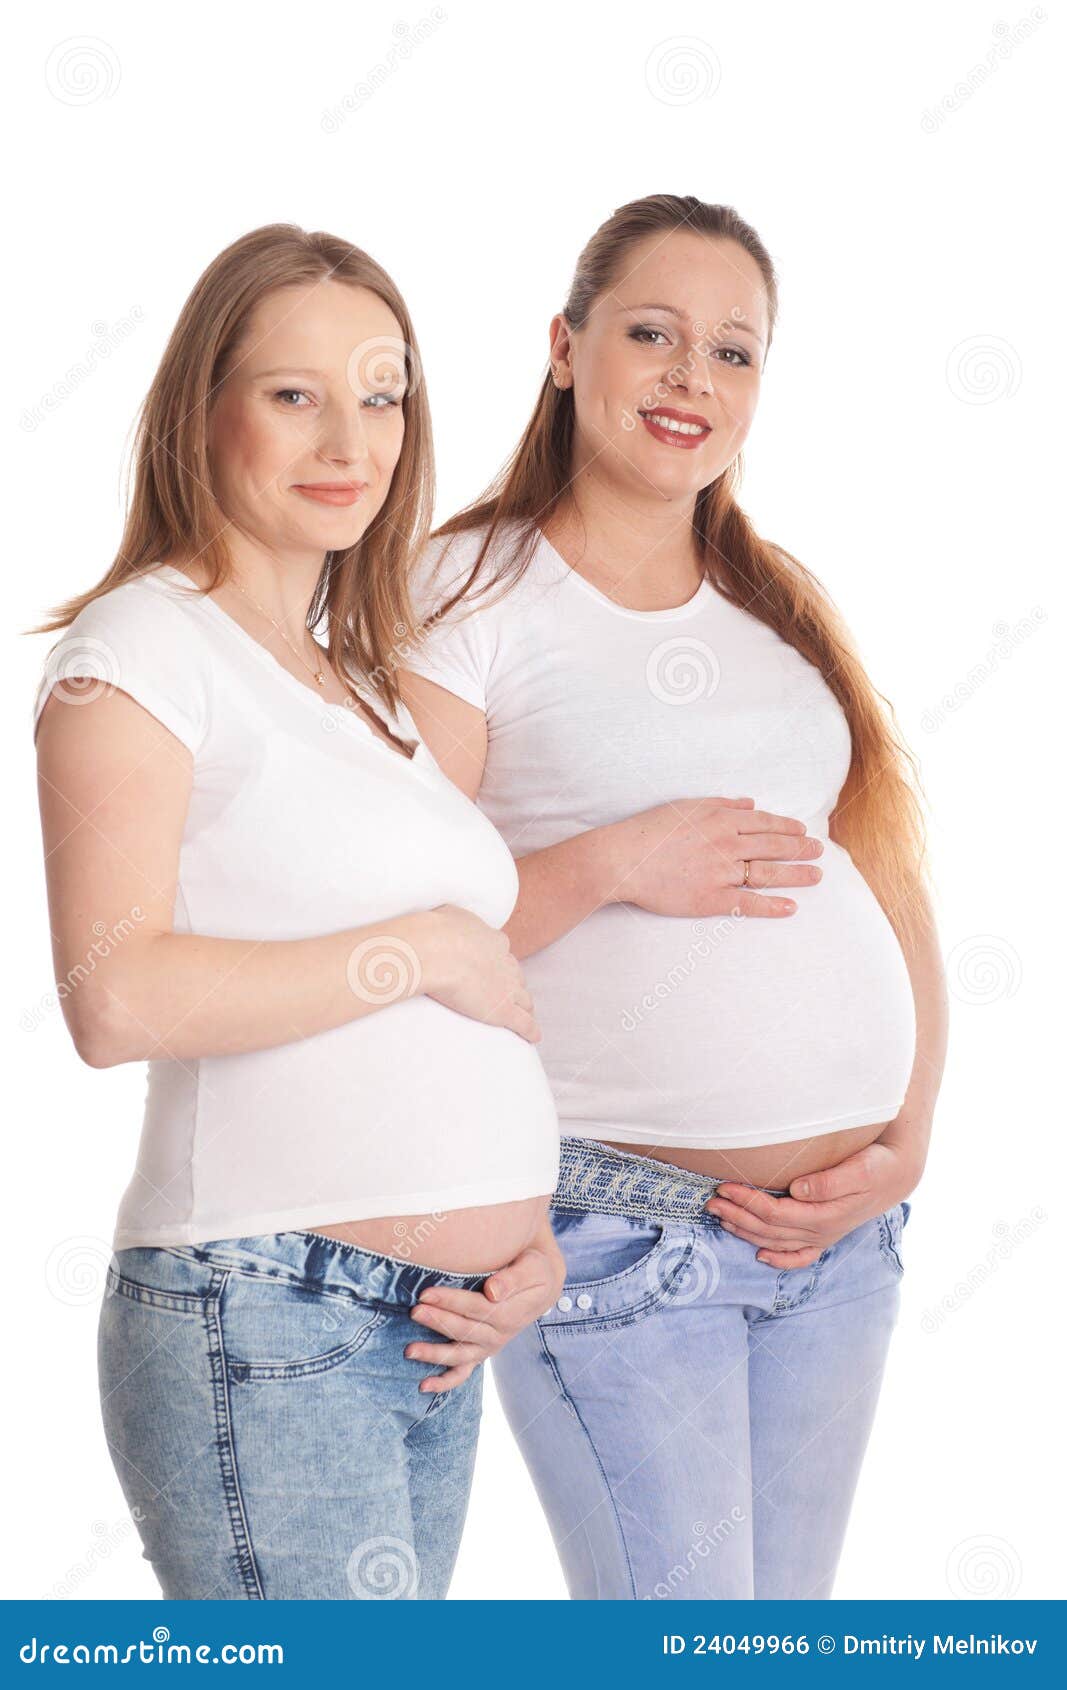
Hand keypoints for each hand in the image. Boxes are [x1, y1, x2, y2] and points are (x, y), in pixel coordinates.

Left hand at [404, 1233, 566, 1391]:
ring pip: (460, 1355)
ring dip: (434, 1354)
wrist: (541, 1285)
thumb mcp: (532, 1268)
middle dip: (438, 1322)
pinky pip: (463, 1373)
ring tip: (409, 1350)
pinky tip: (424, 1386)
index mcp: (510, 1314)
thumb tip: (492, 1291)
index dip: (451, 1301)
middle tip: (415, 1312)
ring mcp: (489, 1347)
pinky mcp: (481, 1353)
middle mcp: (499, 1335)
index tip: (426, 1293)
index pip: (477, 1308)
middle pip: (465, 1330)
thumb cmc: (533, 1269)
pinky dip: (444, 1382)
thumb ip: (513, 1279)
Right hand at [421, 904, 540, 1042]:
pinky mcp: (503, 1010)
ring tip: (525, 1015)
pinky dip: (531, 1030)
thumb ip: (456, 921)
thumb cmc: (435, 932)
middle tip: (510, 992)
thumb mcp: (448, 916)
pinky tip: (534, 1037)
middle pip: (517, 977)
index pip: (503, 954)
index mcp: (494, 941)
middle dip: (515, 984)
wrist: (435, 951)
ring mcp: (507, 988)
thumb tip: (450, 922)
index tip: (495, 968)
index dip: (501, 963)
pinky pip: (524, 1023)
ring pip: (524, 999)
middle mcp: (506, 964)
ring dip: (525, 1007)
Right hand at [603, 797, 822, 918]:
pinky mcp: (711, 898)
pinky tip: (791, 908)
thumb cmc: (650, 830)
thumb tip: (749, 804)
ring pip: (768, 873)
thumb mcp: (687, 806)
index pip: (765, 823)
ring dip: (796, 875)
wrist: (623, 858)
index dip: (788, 828)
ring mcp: (721, 872)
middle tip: (820, 852)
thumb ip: (721, 804)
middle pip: (774, 847)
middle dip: (801, 849)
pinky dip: (772, 906)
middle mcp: (727, 844)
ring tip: (816, 877)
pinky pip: (748, 903)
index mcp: (722, 819)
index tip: (804, 832)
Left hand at [704, 1136, 923, 1269]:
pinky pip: (799, 1256)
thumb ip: (830, 1181)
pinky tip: (760, 1256)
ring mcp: (822, 1237)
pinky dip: (778, 1259)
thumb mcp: (860, 1168)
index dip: (747, 1202)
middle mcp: (821, 1232)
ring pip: (776, 1242)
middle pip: (769, 1230)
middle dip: (738, 1216)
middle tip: (711, 1202)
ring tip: (721, 1217)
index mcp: (825, 1216)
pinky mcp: (825, 1235)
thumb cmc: (878, 1165)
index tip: (725, 1187)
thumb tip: (799, 1190)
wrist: (899, 1173)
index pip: (775, 1213)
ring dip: (746, 1231)